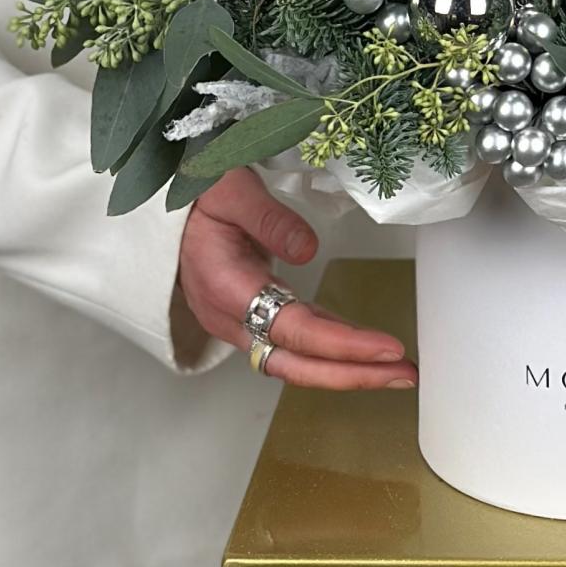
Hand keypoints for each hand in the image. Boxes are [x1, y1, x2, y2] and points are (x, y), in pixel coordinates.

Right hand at [174, 168, 417, 388]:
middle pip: (295, 363)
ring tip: (396, 368)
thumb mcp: (229, 190)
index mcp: (226, 288)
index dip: (342, 346)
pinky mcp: (248, 316)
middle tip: (405, 375)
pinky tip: (361, 349)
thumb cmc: (195, 196)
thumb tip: (309, 250)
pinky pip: (292, 344)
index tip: (387, 348)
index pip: (292, 330)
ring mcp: (238, 321)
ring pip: (294, 361)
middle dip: (352, 375)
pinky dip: (329, 350)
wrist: (160, 211)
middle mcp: (231, 317)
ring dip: (345, 368)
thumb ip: (268, 218)